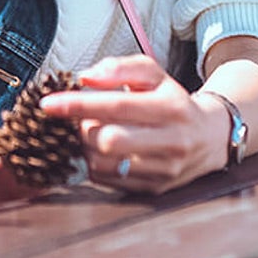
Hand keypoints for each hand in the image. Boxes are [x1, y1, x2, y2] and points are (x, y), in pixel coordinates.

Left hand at [38, 55, 229, 193]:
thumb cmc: (171, 99)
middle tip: (75, 119)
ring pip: (105, 164)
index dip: (78, 104)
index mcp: (171, 108)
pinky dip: (93, 164)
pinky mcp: (156, 189)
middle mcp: (172, 142)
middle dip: (81, 128)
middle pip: (107, 141)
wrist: (209, 137)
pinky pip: (110, 180)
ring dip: (83, 147)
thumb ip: (118, 67)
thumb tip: (85, 77)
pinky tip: (95, 149)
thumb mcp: (152, 73)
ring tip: (86, 132)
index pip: (116, 107)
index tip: (48, 103)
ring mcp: (165, 170)